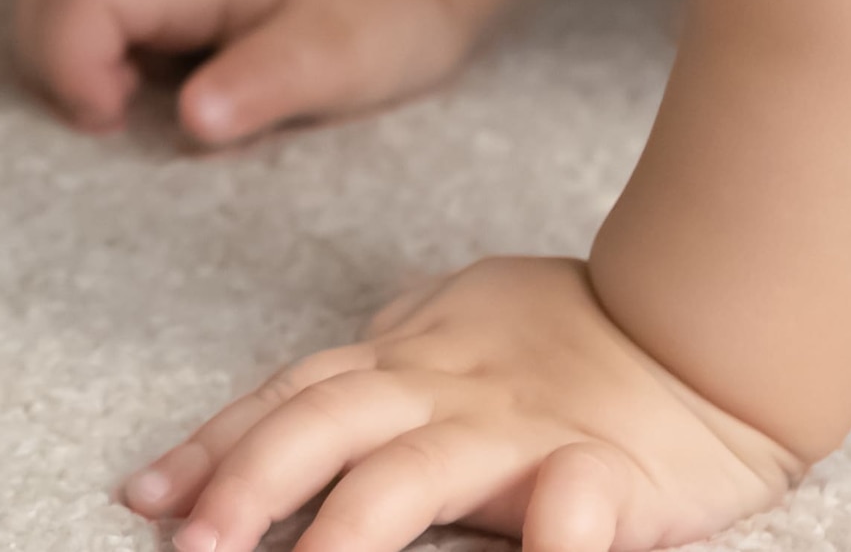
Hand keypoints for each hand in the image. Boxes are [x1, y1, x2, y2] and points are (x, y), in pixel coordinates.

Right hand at [15, 0, 480, 148]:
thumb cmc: (380, 2)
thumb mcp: (340, 52)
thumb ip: (266, 83)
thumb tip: (191, 121)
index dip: (71, 62)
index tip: (119, 121)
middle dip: (46, 57)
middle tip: (110, 122)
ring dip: (62, 60)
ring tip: (123, 116)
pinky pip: (89, 16)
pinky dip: (88, 63)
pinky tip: (145, 103)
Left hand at [123, 255, 804, 551]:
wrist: (707, 324)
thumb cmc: (584, 331)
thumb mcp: (465, 320)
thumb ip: (394, 352)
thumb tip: (322, 374)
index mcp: (411, 357)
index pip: (292, 394)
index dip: (215, 444)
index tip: (143, 496)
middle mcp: (448, 388)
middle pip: (325, 422)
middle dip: (246, 483)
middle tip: (189, 545)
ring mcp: (519, 430)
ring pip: (412, 471)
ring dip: (343, 529)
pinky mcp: (599, 469)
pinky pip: (567, 505)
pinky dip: (543, 545)